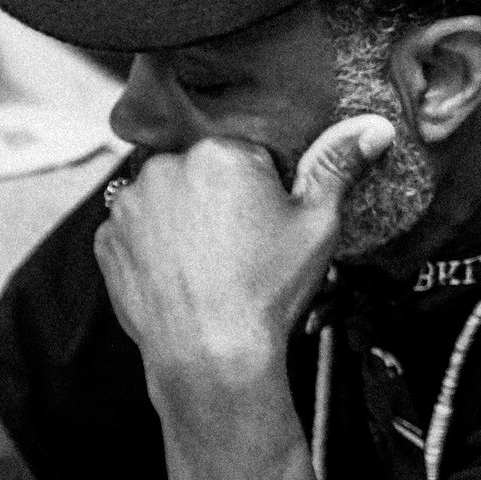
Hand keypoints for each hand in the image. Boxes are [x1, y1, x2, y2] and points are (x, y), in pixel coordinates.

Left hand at [95, 118, 391, 383]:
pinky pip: (130, 230)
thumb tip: (375, 127)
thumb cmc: (267, 289)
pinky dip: (148, 246)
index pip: (242, 151)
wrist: (209, 352)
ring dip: (176, 217)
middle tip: (234, 246)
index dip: (257, 187)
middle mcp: (163, 167)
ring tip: (204, 262)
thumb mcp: (316, 224)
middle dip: (212, 197)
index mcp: (219, 151)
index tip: (262, 220)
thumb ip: (337, 166)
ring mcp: (127, 204)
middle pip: (195, 170)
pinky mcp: (105, 239)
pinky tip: (175, 272)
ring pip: (160, 198)